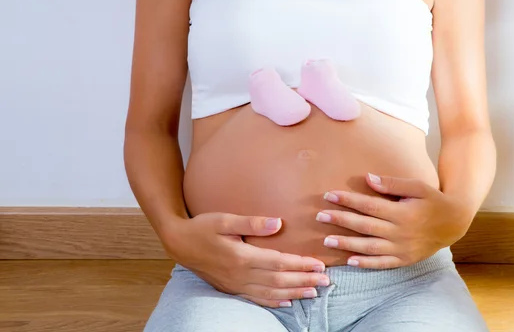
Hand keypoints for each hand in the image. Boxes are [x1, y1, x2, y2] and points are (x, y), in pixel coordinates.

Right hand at [162, 213, 329, 307]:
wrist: (179, 242)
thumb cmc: (202, 227)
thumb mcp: (225, 220)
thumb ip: (252, 223)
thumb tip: (278, 223)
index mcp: (242, 257)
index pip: (279, 263)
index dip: (301, 264)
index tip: (319, 264)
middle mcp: (241, 274)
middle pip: (279, 281)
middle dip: (304, 280)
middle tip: (326, 280)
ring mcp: (236, 284)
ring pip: (271, 293)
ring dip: (294, 292)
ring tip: (313, 291)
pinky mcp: (231, 288)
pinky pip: (257, 299)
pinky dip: (274, 302)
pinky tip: (287, 302)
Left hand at [316, 174, 475, 268]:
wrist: (453, 223)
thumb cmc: (432, 200)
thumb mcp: (417, 186)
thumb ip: (392, 183)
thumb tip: (368, 178)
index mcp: (402, 212)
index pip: (368, 206)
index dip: (347, 200)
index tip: (329, 195)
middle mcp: (400, 232)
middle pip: (364, 226)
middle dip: (340, 220)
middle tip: (319, 216)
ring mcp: (401, 248)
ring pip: (369, 247)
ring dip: (346, 243)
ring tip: (327, 240)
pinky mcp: (404, 259)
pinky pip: (382, 263)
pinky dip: (365, 263)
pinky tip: (349, 260)